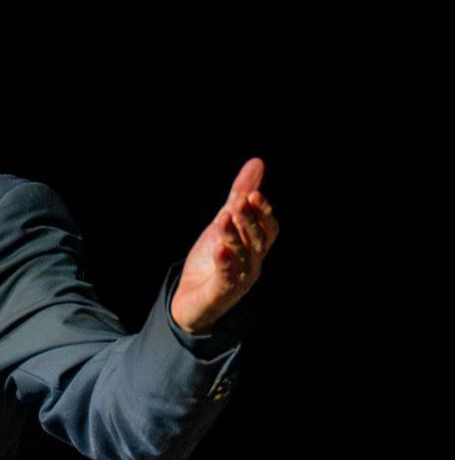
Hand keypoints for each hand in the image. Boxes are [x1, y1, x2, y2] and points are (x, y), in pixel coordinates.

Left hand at [171, 157, 279, 332]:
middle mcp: (253, 264)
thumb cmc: (214, 259)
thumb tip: (257, 162)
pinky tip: (219, 249)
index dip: (264, 213)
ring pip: (242, 257)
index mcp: (256, 247)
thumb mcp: (224, 222)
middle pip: (257, 240)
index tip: (254, 195)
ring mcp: (239, 280)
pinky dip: (225, 263)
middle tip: (241, 201)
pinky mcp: (221, 294)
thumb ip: (240, 195)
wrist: (191, 297)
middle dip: (250, 220)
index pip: (269, 229)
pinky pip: (227, 278)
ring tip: (222, 219)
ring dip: (234, 236)